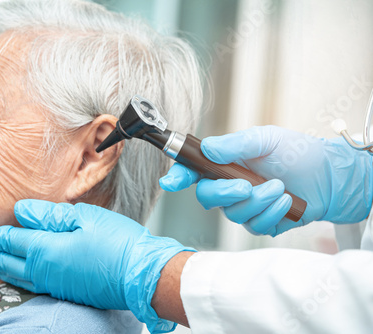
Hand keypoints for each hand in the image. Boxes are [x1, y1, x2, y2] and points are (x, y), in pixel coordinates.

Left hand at [0, 199, 193, 332]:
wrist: (141, 274)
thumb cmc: (118, 243)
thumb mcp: (85, 218)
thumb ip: (50, 215)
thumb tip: (22, 211)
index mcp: (47, 249)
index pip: (10, 241)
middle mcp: (45, 270)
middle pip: (8, 261)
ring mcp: (55, 284)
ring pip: (16, 275)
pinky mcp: (65, 290)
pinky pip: (30, 284)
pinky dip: (14, 277)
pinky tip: (15, 274)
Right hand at [159, 125, 372, 235]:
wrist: (327, 176)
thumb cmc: (296, 152)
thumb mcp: (266, 139)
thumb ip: (236, 144)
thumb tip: (208, 148)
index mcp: (224, 163)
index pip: (193, 170)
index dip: (177, 176)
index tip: (170, 182)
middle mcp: (228, 185)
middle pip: (207, 196)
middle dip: (224, 193)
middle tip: (245, 185)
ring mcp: (242, 206)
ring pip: (232, 213)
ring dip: (256, 201)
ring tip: (279, 187)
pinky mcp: (259, 222)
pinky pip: (253, 226)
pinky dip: (270, 213)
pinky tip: (285, 201)